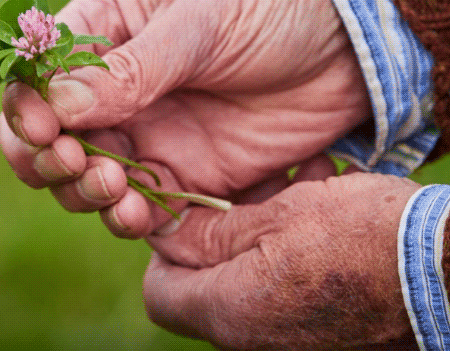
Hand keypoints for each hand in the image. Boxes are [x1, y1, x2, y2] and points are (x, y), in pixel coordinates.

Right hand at [0, 0, 370, 236]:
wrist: (353, 42)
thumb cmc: (270, 2)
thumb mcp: (200, 21)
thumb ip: (131, 68)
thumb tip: (57, 104)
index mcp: (101, 29)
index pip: (36, 73)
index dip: (27, 104)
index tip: (47, 127)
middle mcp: (108, 87)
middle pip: (42, 136)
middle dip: (44, 156)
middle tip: (75, 161)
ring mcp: (142, 133)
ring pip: (77, 178)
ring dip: (79, 190)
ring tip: (111, 187)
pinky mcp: (179, 175)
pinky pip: (132, 207)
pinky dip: (121, 217)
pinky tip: (133, 214)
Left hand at [143, 171, 418, 349]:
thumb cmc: (365, 237)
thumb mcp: (278, 216)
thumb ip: (210, 232)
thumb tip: (162, 235)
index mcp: (231, 313)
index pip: (159, 294)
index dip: (165, 252)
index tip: (193, 215)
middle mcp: (254, 341)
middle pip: (205, 289)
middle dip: (222, 234)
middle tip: (252, 194)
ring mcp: (291, 342)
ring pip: (250, 283)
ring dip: (263, 234)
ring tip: (299, 189)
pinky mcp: (326, 336)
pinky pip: (287, 293)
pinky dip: (293, 254)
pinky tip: (324, 207)